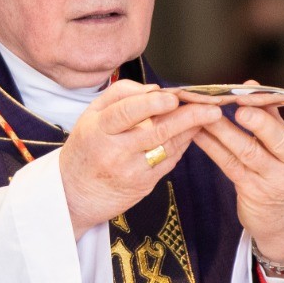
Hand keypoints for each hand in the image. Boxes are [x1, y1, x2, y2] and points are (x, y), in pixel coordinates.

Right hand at [59, 80, 222, 237]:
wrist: (73, 194)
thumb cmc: (85, 148)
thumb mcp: (90, 114)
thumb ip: (120, 95)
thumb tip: (154, 89)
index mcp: (99, 128)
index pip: (126, 113)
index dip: (151, 104)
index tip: (173, 97)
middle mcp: (114, 151)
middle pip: (155, 131)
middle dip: (187, 117)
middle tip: (210, 107)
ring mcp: (129, 171)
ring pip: (167, 147)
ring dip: (191, 130)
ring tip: (210, 116)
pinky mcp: (142, 185)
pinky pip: (168, 162)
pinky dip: (182, 145)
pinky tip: (193, 133)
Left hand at [193, 91, 283, 263]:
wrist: (283, 221)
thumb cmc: (282, 169)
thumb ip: (271, 114)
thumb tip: (252, 84)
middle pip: (279, 141)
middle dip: (260, 123)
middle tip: (242, 109)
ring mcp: (274, 180)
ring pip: (247, 151)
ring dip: (224, 130)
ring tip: (206, 113)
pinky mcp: (251, 190)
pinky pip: (228, 163)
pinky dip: (211, 145)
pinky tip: (198, 131)